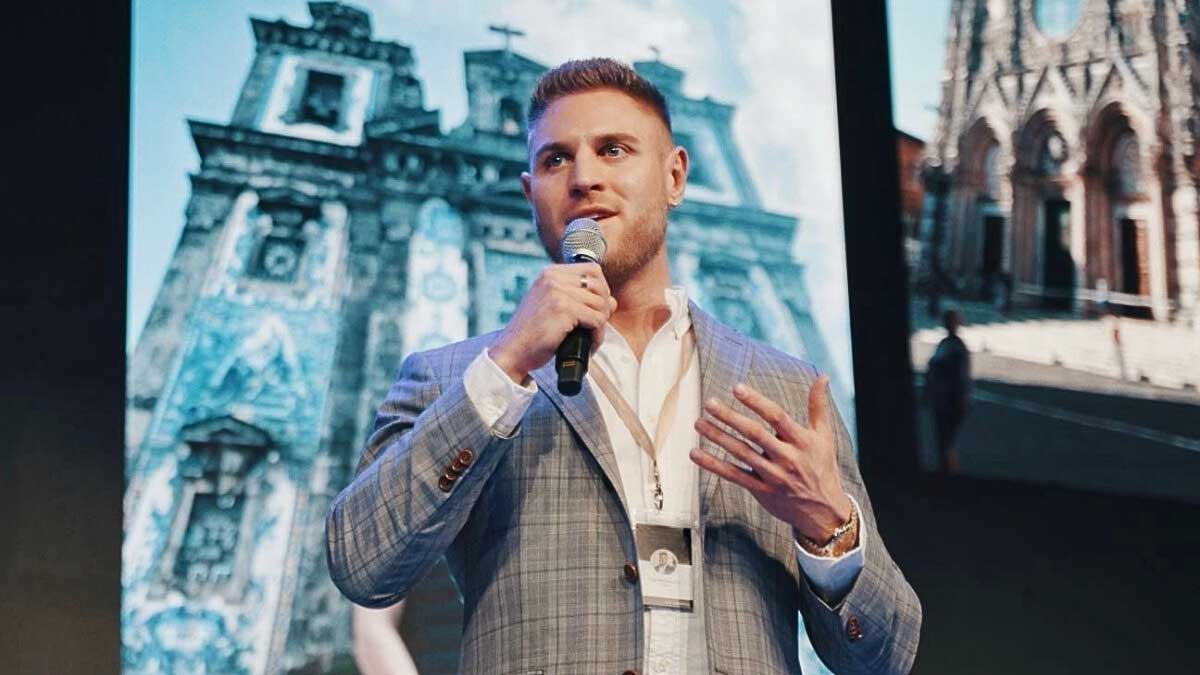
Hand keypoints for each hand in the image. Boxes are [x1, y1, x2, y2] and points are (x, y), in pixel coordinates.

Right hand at [489, 262, 616, 383]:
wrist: (512, 352)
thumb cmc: (533, 334)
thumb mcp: (555, 309)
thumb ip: (580, 300)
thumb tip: (613, 301)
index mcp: (550, 273)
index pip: (592, 270)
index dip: (601, 290)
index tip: (595, 310)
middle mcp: (553, 277)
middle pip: (600, 285)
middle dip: (604, 307)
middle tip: (595, 327)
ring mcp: (558, 292)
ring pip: (601, 304)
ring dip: (601, 325)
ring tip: (591, 339)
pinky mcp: (563, 309)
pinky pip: (597, 320)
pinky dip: (597, 336)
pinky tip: (589, 345)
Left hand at [690, 377, 851, 540]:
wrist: (824, 512)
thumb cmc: (822, 468)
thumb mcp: (825, 437)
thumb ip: (818, 406)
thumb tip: (823, 376)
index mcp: (802, 441)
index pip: (776, 416)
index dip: (756, 401)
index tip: (736, 388)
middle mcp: (787, 457)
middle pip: (754, 434)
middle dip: (730, 417)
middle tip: (710, 403)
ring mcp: (773, 475)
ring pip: (741, 453)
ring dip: (718, 437)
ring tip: (698, 423)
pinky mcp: (761, 490)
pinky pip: (734, 475)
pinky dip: (713, 465)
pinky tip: (695, 454)